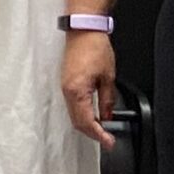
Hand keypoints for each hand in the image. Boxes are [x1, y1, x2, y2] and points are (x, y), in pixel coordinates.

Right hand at [60, 30, 116, 148]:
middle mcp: (67, 91)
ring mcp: (64, 87)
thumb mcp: (108, 77)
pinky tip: (93, 115)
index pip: (87, 121)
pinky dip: (82, 115)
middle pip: (77, 122)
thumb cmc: (94, 48)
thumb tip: (107, 116)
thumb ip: (107, 100)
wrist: (83, 31)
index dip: (98, 135)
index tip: (109, 142)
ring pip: (74, 115)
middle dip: (92, 133)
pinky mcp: (66, 83)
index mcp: (77, 91)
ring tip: (102, 130)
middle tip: (107, 139)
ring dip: (87, 125)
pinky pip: (72, 106)